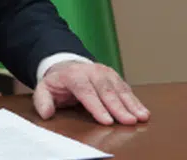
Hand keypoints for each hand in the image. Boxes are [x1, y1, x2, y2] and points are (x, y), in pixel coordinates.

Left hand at [34, 60, 149, 125]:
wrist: (67, 64)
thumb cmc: (58, 82)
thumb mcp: (44, 89)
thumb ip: (42, 101)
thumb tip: (46, 113)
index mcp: (74, 75)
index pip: (86, 92)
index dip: (97, 107)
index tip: (107, 120)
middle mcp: (92, 72)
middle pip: (107, 91)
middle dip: (119, 107)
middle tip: (129, 121)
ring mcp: (105, 73)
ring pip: (120, 89)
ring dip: (132, 104)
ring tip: (142, 117)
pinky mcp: (115, 77)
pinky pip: (126, 89)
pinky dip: (135, 101)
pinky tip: (143, 111)